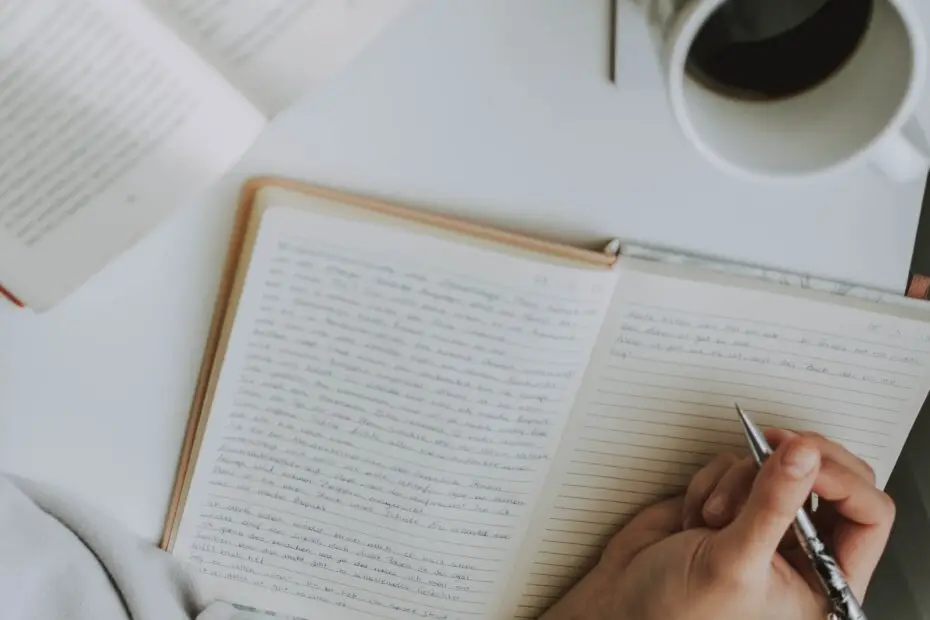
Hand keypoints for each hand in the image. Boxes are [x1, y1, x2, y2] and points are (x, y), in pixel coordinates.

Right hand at [683, 428, 893, 597]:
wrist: (624, 603)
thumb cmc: (680, 612)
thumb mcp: (735, 562)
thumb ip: (772, 504)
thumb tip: (804, 454)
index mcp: (827, 579)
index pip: (867, 515)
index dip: (841, 481)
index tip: (802, 461)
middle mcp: (804, 550)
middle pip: (829, 479)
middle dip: (794, 465)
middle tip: (771, 447)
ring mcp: (767, 523)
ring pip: (775, 466)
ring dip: (737, 482)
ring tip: (711, 519)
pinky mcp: (732, 502)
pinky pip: (735, 466)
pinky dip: (710, 482)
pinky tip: (693, 518)